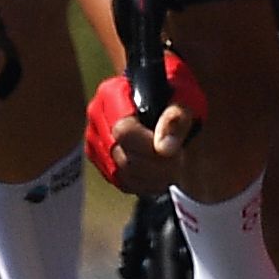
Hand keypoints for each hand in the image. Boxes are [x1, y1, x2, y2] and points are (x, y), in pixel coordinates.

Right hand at [83, 52, 210, 196]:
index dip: (150, 148)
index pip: (124, 132)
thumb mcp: (185, 97)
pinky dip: (143, 184)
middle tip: (179, 159)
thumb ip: (176, 118)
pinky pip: (119, 181)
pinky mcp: (98, 158)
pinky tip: (160, 175)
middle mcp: (96, 117)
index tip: (175, 150)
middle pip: (121, 156)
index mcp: (112, 94)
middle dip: (156, 166)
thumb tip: (165, 148)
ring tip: (172, 167)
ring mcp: (94, 139)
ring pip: (120, 173)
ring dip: (152, 178)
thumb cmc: (174, 94)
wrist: (160, 96)